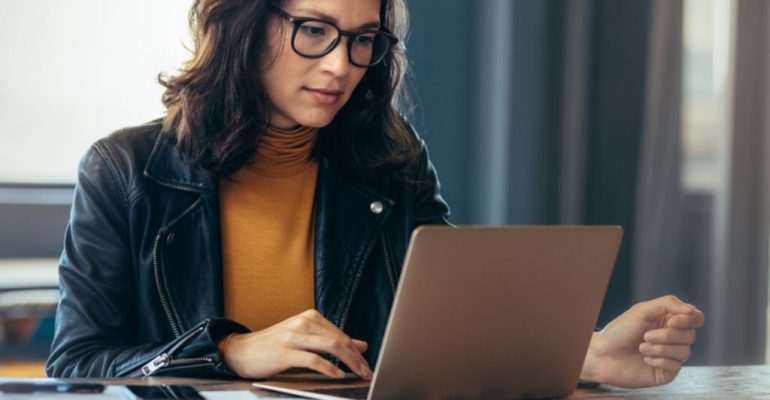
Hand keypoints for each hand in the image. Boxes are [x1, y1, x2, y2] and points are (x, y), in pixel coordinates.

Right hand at [219, 309, 371, 379]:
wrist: (240, 350)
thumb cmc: (273, 346)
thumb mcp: (305, 339)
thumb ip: (331, 340)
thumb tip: (361, 345)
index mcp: (310, 317)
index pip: (341, 334)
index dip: (357, 351)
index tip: (367, 364)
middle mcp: (303, 322)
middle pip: (339, 340)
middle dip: (357, 358)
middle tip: (367, 372)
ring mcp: (293, 336)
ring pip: (331, 347)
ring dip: (349, 362)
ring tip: (358, 374)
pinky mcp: (284, 351)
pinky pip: (313, 359)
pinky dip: (329, 368)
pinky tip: (338, 375)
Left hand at [580, 295, 704, 387]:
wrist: (603, 354)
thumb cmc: (620, 331)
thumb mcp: (642, 310)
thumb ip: (668, 304)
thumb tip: (692, 310)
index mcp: (669, 320)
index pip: (695, 318)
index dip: (688, 320)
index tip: (671, 322)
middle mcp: (673, 337)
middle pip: (690, 335)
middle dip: (667, 335)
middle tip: (646, 335)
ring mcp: (671, 355)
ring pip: (685, 351)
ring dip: (660, 348)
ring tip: (641, 347)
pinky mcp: (667, 371)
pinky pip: (676, 366)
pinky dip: (658, 360)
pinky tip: (645, 359)